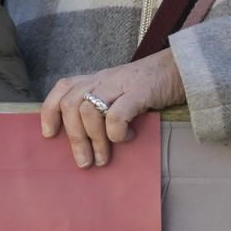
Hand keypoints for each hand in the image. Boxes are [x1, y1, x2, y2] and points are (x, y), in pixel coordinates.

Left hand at [40, 51, 181, 169]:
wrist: (181, 68)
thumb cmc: (149, 88)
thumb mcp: (118, 92)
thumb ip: (102, 107)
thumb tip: (86, 143)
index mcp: (95, 79)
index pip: (62, 88)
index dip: (49, 111)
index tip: (48, 135)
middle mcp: (102, 79)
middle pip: (71, 104)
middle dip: (74, 138)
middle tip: (84, 161)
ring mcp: (119, 83)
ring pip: (89, 111)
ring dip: (93, 140)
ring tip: (103, 157)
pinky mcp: (138, 92)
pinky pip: (116, 115)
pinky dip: (116, 133)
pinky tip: (127, 138)